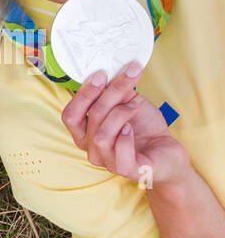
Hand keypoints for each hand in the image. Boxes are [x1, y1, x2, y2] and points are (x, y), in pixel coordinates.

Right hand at [61, 62, 189, 188]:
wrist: (167, 151)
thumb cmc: (143, 127)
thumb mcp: (127, 103)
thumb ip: (114, 91)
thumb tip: (111, 67)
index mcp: (85, 133)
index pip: (70, 115)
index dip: (83, 93)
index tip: (101, 73)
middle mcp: (91, 149)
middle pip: (90, 117)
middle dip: (109, 94)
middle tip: (127, 77)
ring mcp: (108, 162)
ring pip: (101, 135)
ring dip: (120, 114)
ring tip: (135, 106)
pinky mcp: (127, 170)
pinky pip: (119, 153)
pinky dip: (126, 137)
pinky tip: (132, 129)